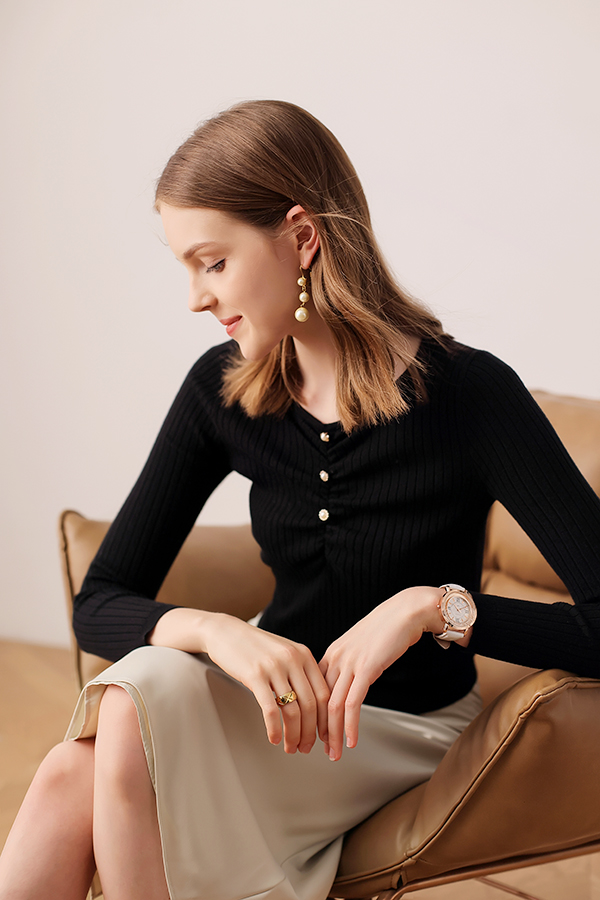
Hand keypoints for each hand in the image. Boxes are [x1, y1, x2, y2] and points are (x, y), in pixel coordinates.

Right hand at [202, 613, 330, 753]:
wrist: (226, 632)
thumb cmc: (255, 647)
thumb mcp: (284, 652)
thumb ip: (300, 672)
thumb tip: (316, 706)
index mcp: (304, 655)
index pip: (324, 694)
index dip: (325, 720)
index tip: (324, 737)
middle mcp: (293, 659)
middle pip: (311, 705)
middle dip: (310, 733)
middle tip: (306, 748)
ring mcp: (274, 667)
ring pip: (293, 711)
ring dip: (294, 735)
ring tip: (291, 747)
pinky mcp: (255, 675)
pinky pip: (271, 710)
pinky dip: (274, 729)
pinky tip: (274, 738)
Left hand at [318, 586, 443, 760]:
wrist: (407, 610)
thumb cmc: (389, 627)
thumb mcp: (364, 646)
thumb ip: (354, 663)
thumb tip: (353, 683)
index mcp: (333, 653)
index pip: (316, 690)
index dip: (313, 715)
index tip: (315, 734)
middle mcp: (336, 658)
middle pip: (320, 701)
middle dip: (318, 730)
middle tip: (318, 751)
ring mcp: (350, 663)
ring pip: (334, 706)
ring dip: (333, 734)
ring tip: (334, 754)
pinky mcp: (367, 668)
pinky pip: (353, 703)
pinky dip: (350, 725)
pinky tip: (351, 741)